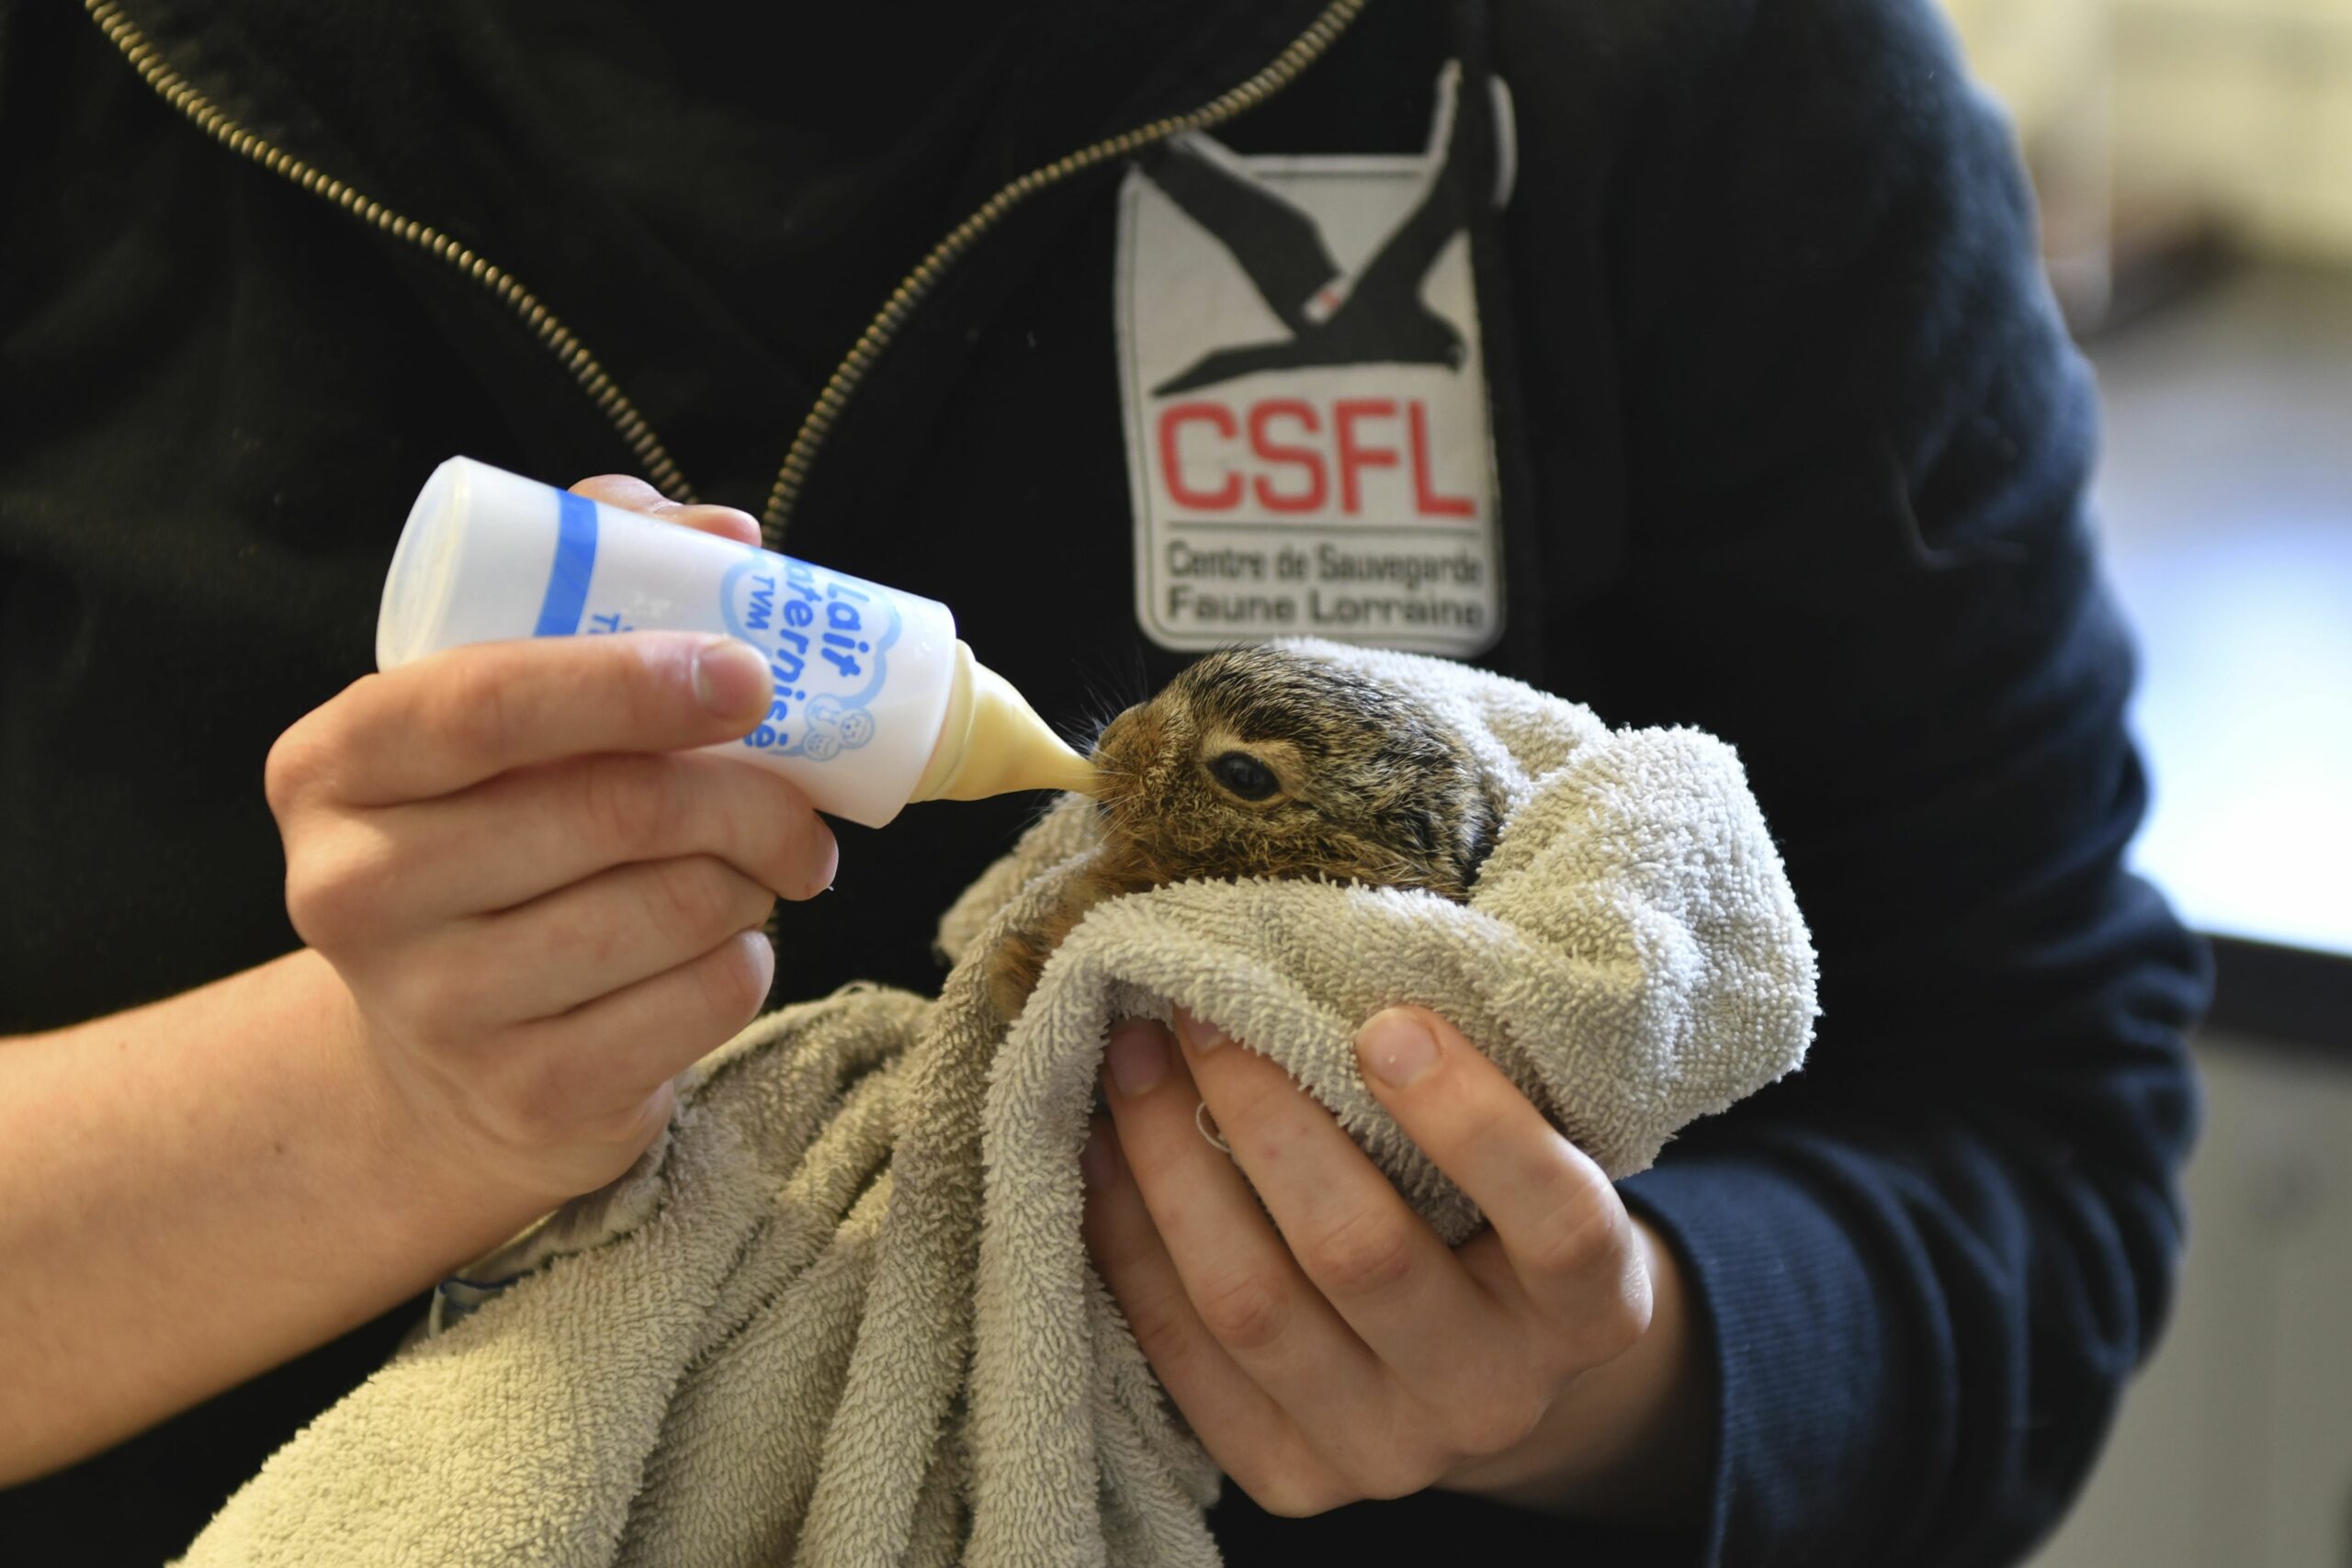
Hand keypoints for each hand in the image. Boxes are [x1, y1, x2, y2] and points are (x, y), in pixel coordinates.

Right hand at [264, 476, 836, 1207]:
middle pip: (610, 810)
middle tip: (804, 795)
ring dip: (753, 876)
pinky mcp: (528, 1097)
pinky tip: (721, 946)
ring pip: (674, 907)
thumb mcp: (499, 707)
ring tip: (754, 867)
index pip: (487, 705)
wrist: (437, 1059)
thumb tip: (727, 539)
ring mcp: (435, 1010)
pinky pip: (703, 1000)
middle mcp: (355, 891)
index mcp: (334, 764)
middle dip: (746, 793)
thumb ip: (590, 583)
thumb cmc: (494, 834)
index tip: (747, 674)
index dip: (632, 682)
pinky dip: (747, 959)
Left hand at [1081, 1006, 1711, 1521]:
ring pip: (1251, 1306)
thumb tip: (1318, 953)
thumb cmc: (1502, 1212)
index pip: (1555, 1220)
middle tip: (1200, 1006)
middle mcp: (1497, 1394)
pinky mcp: (1293, 1482)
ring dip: (1170, 1165)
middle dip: (1263, 1112)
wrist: (1492, 1371)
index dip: (1469, 1119)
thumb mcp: (1539, 1150)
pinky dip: (1129, 1242)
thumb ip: (1475, 1081)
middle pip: (1362, 1254)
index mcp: (1596, 1304)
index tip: (1385, 1019)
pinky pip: (1185, 1357)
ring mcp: (1391, 1453)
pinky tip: (1101, 1152)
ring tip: (1130, 1063)